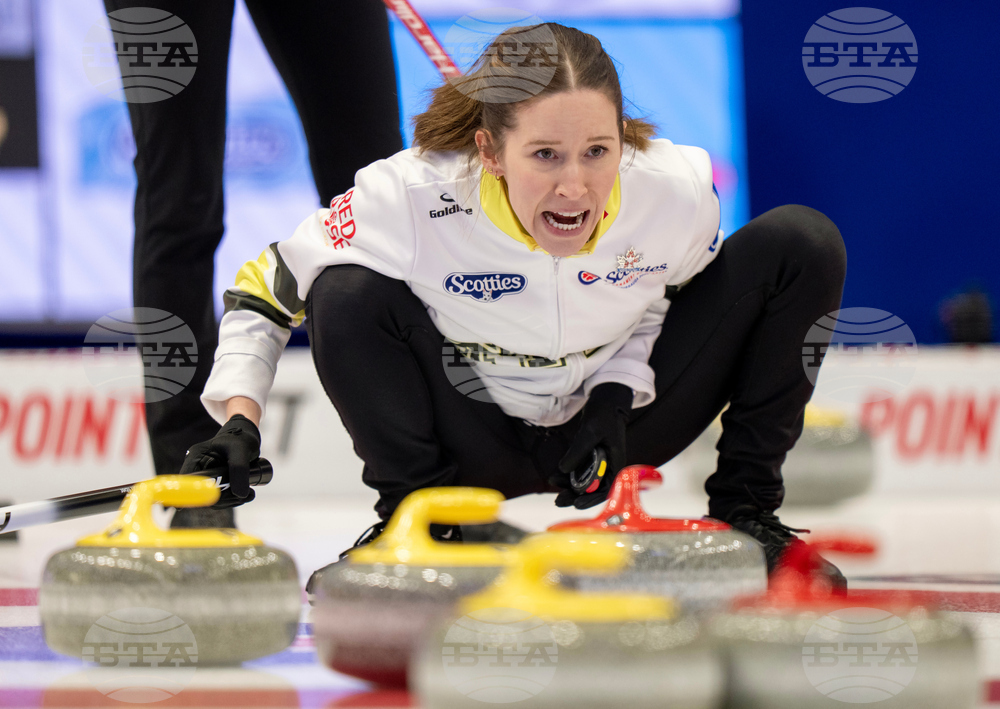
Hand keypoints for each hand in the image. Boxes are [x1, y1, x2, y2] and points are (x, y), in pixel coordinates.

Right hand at [179, 414, 260, 507]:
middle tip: (242, 496)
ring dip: (230, 500)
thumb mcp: (241, 451)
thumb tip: (239, 494)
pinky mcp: (216, 483)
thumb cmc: (242, 438)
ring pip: (211, 498)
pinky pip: (220, 497)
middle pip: (200, 492)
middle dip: (221, 498)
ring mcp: (207, 477)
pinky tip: (248, 495)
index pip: (186, 478)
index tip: (188, 506)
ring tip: (249, 495)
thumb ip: (239, 469)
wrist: (247, 438)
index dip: (187, 493)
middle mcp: (198, 468)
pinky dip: (233, 499)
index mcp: (197, 457)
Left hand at [552, 382, 631, 508]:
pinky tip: (556, 476)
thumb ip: (578, 451)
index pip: (605, 489)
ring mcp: (600, 462)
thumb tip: (563, 470)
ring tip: (553, 484)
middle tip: (558, 501)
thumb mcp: (590, 432)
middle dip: (575, 496)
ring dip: (569, 486)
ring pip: (585, 481)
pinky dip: (568, 474)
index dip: (591, 499)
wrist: (607, 400)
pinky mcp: (591, 457)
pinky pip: (580, 471)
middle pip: (593, 489)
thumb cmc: (604, 414)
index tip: (576, 504)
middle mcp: (609, 466)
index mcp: (616, 464)